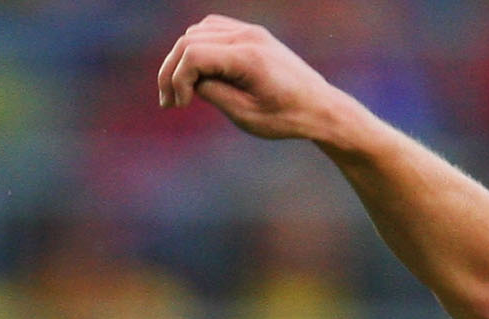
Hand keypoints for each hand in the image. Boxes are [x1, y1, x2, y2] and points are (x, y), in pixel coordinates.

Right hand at [157, 15, 354, 143]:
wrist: (320, 107)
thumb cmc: (286, 117)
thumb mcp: (245, 114)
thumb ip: (213, 93)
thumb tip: (188, 80)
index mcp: (248, 57)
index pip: (194, 53)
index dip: (177, 79)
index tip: (180, 106)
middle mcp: (248, 36)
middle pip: (190, 39)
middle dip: (172, 70)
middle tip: (168, 103)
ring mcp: (250, 31)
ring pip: (198, 32)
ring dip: (182, 59)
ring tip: (180, 91)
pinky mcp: (251, 34)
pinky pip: (212, 30)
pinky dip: (197, 48)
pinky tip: (196, 74)